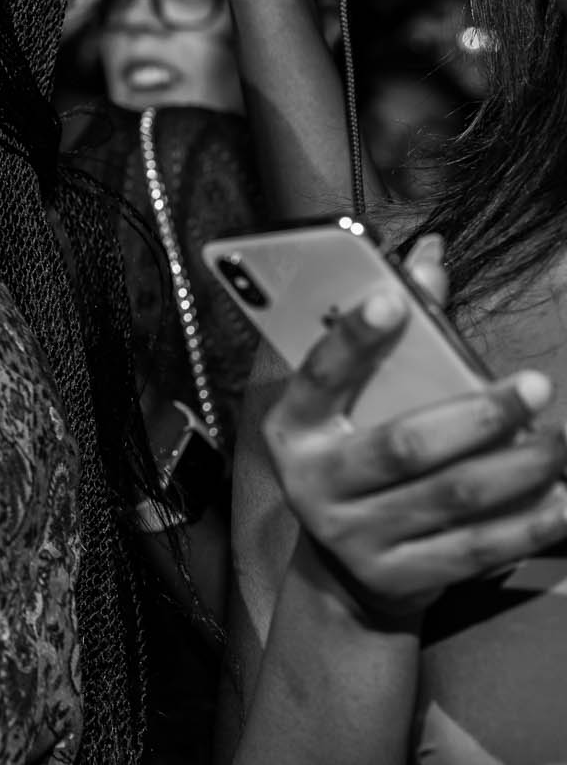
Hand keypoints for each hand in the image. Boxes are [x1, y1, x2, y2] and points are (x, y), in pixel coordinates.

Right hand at [262, 235, 566, 620]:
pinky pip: (476, 549)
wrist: (346, 573)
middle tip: (537, 385)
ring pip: (450, 498)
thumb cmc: (360, 459)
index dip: (352, 337)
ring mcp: (354, 536)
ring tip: (560, 441)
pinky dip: (528, 523)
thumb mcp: (357, 404)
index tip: (393, 299)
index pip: (319, 375)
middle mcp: (314, 483)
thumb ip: (398, 336)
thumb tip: (431, 257)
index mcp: (295, 427)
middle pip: (402, 446)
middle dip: (477, 415)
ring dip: (518, 467)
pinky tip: (564, 498)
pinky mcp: (398, 578)